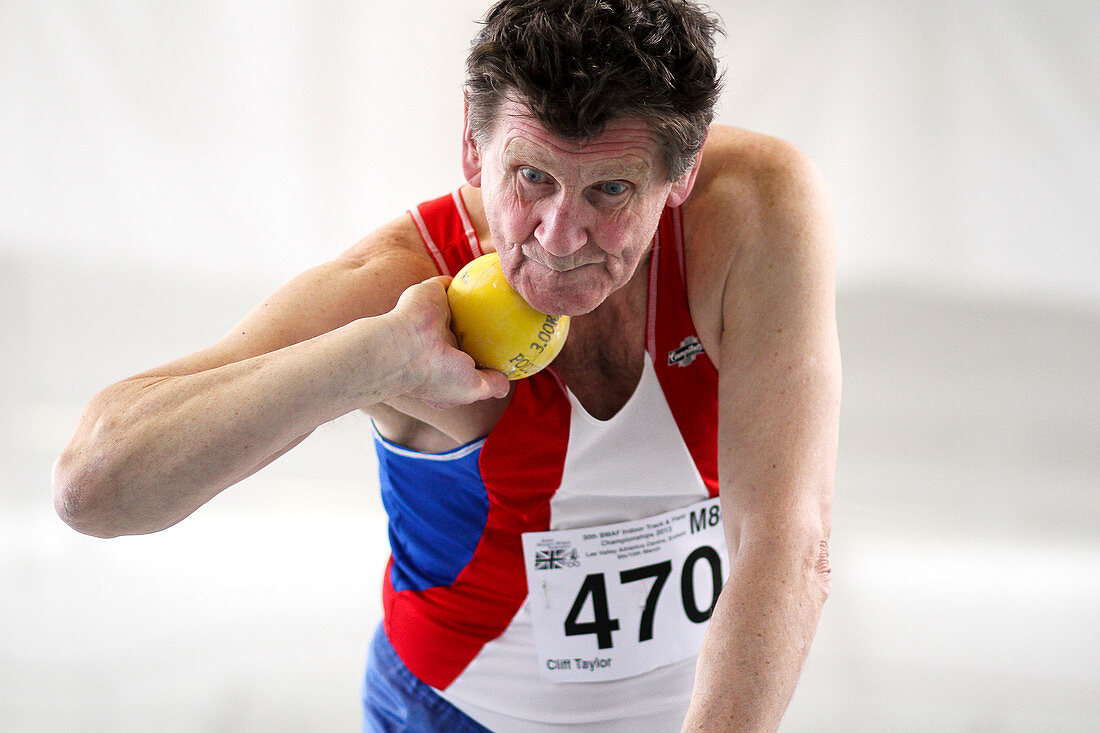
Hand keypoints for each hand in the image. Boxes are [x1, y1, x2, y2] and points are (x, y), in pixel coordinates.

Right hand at [388, 276, 510, 408]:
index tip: (508, 354)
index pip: (468, 361)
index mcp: (443, 365)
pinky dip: (468, 279)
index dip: (485, 359)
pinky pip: (452, 283)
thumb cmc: (437, 375)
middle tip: (511, 322)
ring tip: (504, 296)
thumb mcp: (471, 388)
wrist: (403, 348)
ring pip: (461, 306)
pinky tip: (490, 277)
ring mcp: (434, 316)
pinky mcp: (431, 293)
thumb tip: (506, 388)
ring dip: (478, 301)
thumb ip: (491, 385)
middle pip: (466, 332)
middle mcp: (438, 340)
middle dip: (484, 329)